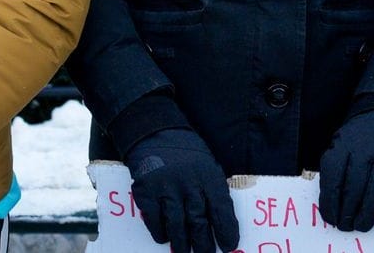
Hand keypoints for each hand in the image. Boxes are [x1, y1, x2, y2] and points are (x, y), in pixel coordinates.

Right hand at [123, 128, 239, 252]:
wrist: (154, 132)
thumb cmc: (186, 154)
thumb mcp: (206, 165)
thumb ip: (212, 191)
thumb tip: (220, 226)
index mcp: (208, 175)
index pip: (221, 209)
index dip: (226, 231)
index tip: (228, 246)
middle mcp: (188, 182)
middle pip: (198, 222)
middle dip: (203, 244)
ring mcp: (165, 187)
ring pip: (176, 225)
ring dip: (181, 243)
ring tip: (184, 251)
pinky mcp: (145, 191)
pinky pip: (154, 220)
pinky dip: (160, 232)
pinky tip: (164, 235)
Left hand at [317, 111, 373, 231]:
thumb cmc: (360, 142)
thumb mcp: (342, 145)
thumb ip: (335, 171)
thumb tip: (331, 208)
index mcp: (345, 141)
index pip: (333, 174)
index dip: (330, 201)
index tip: (331, 218)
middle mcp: (367, 144)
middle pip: (354, 185)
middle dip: (348, 211)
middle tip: (346, 226)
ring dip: (368, 213)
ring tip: (362, 225)